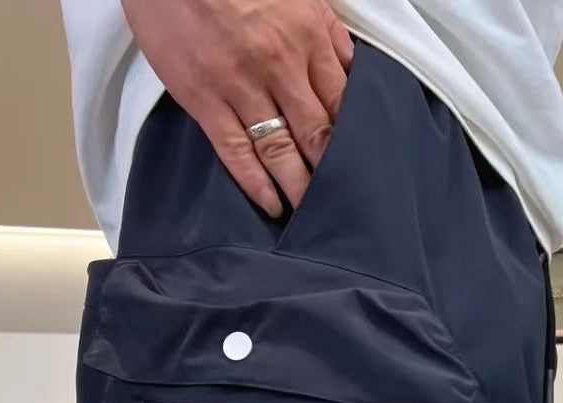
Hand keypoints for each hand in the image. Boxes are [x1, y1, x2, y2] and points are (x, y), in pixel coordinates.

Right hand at [121, 0, 353, 217]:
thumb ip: (325, 30)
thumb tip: (350, 67)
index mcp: (305, 35)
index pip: (341, 101)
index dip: (352, 138)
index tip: (358, 163)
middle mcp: (278, 65)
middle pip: (316, 132)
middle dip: (330, 171)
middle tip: (341, 200)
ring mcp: (240, 86)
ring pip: (279, 149)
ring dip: (297, 185)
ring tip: (309, 212)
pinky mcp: (204, 99)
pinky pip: (235, 151)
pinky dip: (255, 183)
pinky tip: (271, 204)